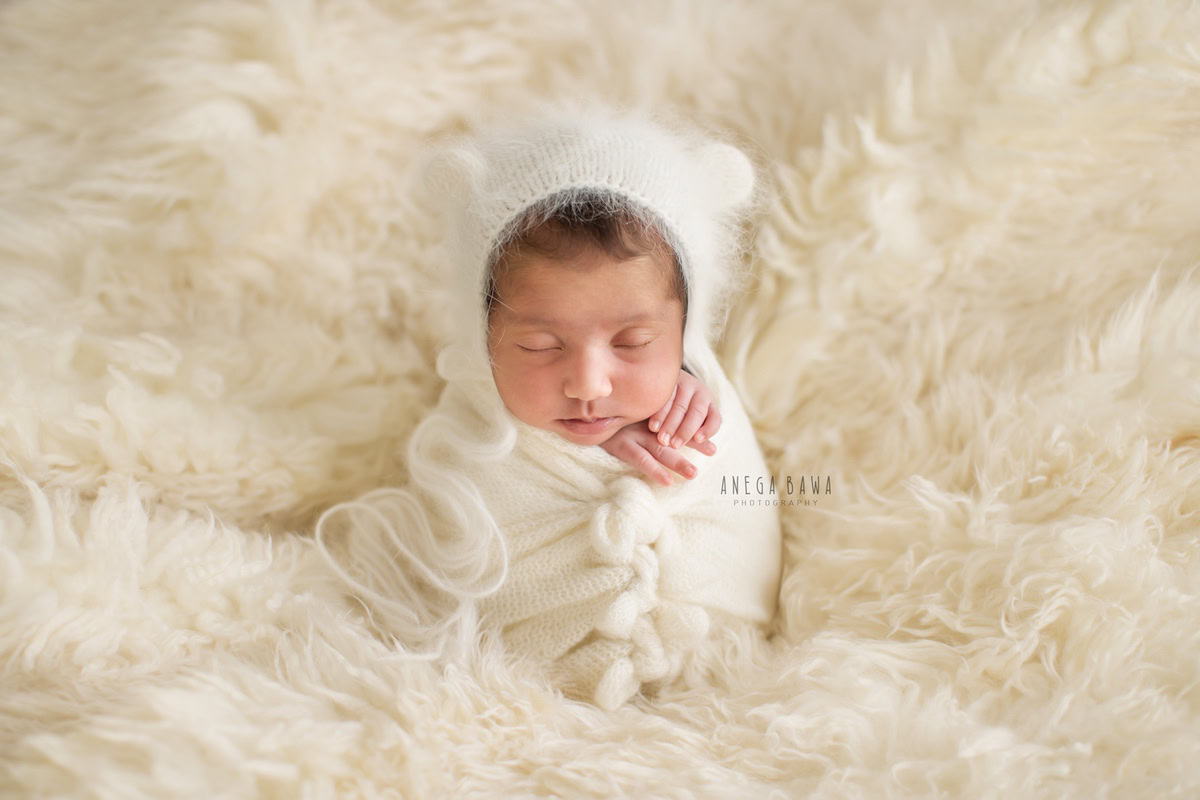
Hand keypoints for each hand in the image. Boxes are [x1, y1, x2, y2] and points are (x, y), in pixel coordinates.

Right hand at [599, 418, 716, 486]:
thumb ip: (651, 421)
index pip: (678, 424)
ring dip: (677, 462)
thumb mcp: (633, 415)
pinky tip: (667, 481)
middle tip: (713, 451)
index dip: (695, 433)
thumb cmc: (612, 418)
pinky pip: (640, 460)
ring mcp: (633, 435)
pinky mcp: (621, 446)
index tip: (712, 444)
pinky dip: (654, 470)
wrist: (586, 413)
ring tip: (694, 474)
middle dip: (694, 443)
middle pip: (675, 435)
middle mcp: (645, 425)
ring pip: (661, 450)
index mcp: (651, 416)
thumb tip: (671, 435)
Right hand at [647, 368, 721, 450]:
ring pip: (680, 405)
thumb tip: (713, 452)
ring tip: (662, 439)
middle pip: (697, 412)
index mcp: (710, 406)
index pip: (715, 418)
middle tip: (674, 445)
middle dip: (685, 430)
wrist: (660, 389)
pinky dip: (659, 413)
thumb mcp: (688, 426)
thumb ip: (696, 439)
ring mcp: (685, 383)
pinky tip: (653, 426)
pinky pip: (665, 397)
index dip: (708, 429)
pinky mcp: (668, 380)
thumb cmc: (677, 415)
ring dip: (670, 424)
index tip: (698, 439)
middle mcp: (700, 393)